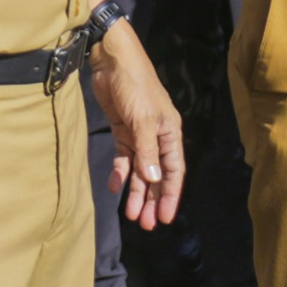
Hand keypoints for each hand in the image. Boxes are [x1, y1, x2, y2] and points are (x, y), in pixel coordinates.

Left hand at [89, 23, 184, 229]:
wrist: (112, 61)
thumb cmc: (135, 86)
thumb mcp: (142, 119)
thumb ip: (147, 152)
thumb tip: (154, 181)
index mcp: (170, 133)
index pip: (173, 170)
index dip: (170, 195)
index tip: (166, 218)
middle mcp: (157, 137)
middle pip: (157, 175)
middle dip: (153, 200)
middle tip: (147, 225)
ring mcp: (139, 135)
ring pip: (140, 171)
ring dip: (137, 192)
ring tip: (133, 216)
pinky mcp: (122, 130)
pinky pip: (123, 158)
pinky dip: (120, 173)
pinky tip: (116, 187)